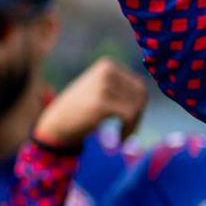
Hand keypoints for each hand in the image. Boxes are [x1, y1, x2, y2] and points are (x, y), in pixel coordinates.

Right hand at [34, 58, 148, 150]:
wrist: (55, 125)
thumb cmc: (82, 110)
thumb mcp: (102, 89)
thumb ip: (124, 88)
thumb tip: (150, 92)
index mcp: (108, 64)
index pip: (139, 84)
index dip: (139, 106)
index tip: (129, 120)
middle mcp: (107, 70)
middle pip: (141, 94)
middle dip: (138, 115)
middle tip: (128, 130)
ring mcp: (103, 85)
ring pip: (137, 105)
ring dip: (134, 124)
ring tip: (123, 135)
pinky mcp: (101, 102)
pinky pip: (130, 115)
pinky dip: (128, 130)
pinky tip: (120, 140)